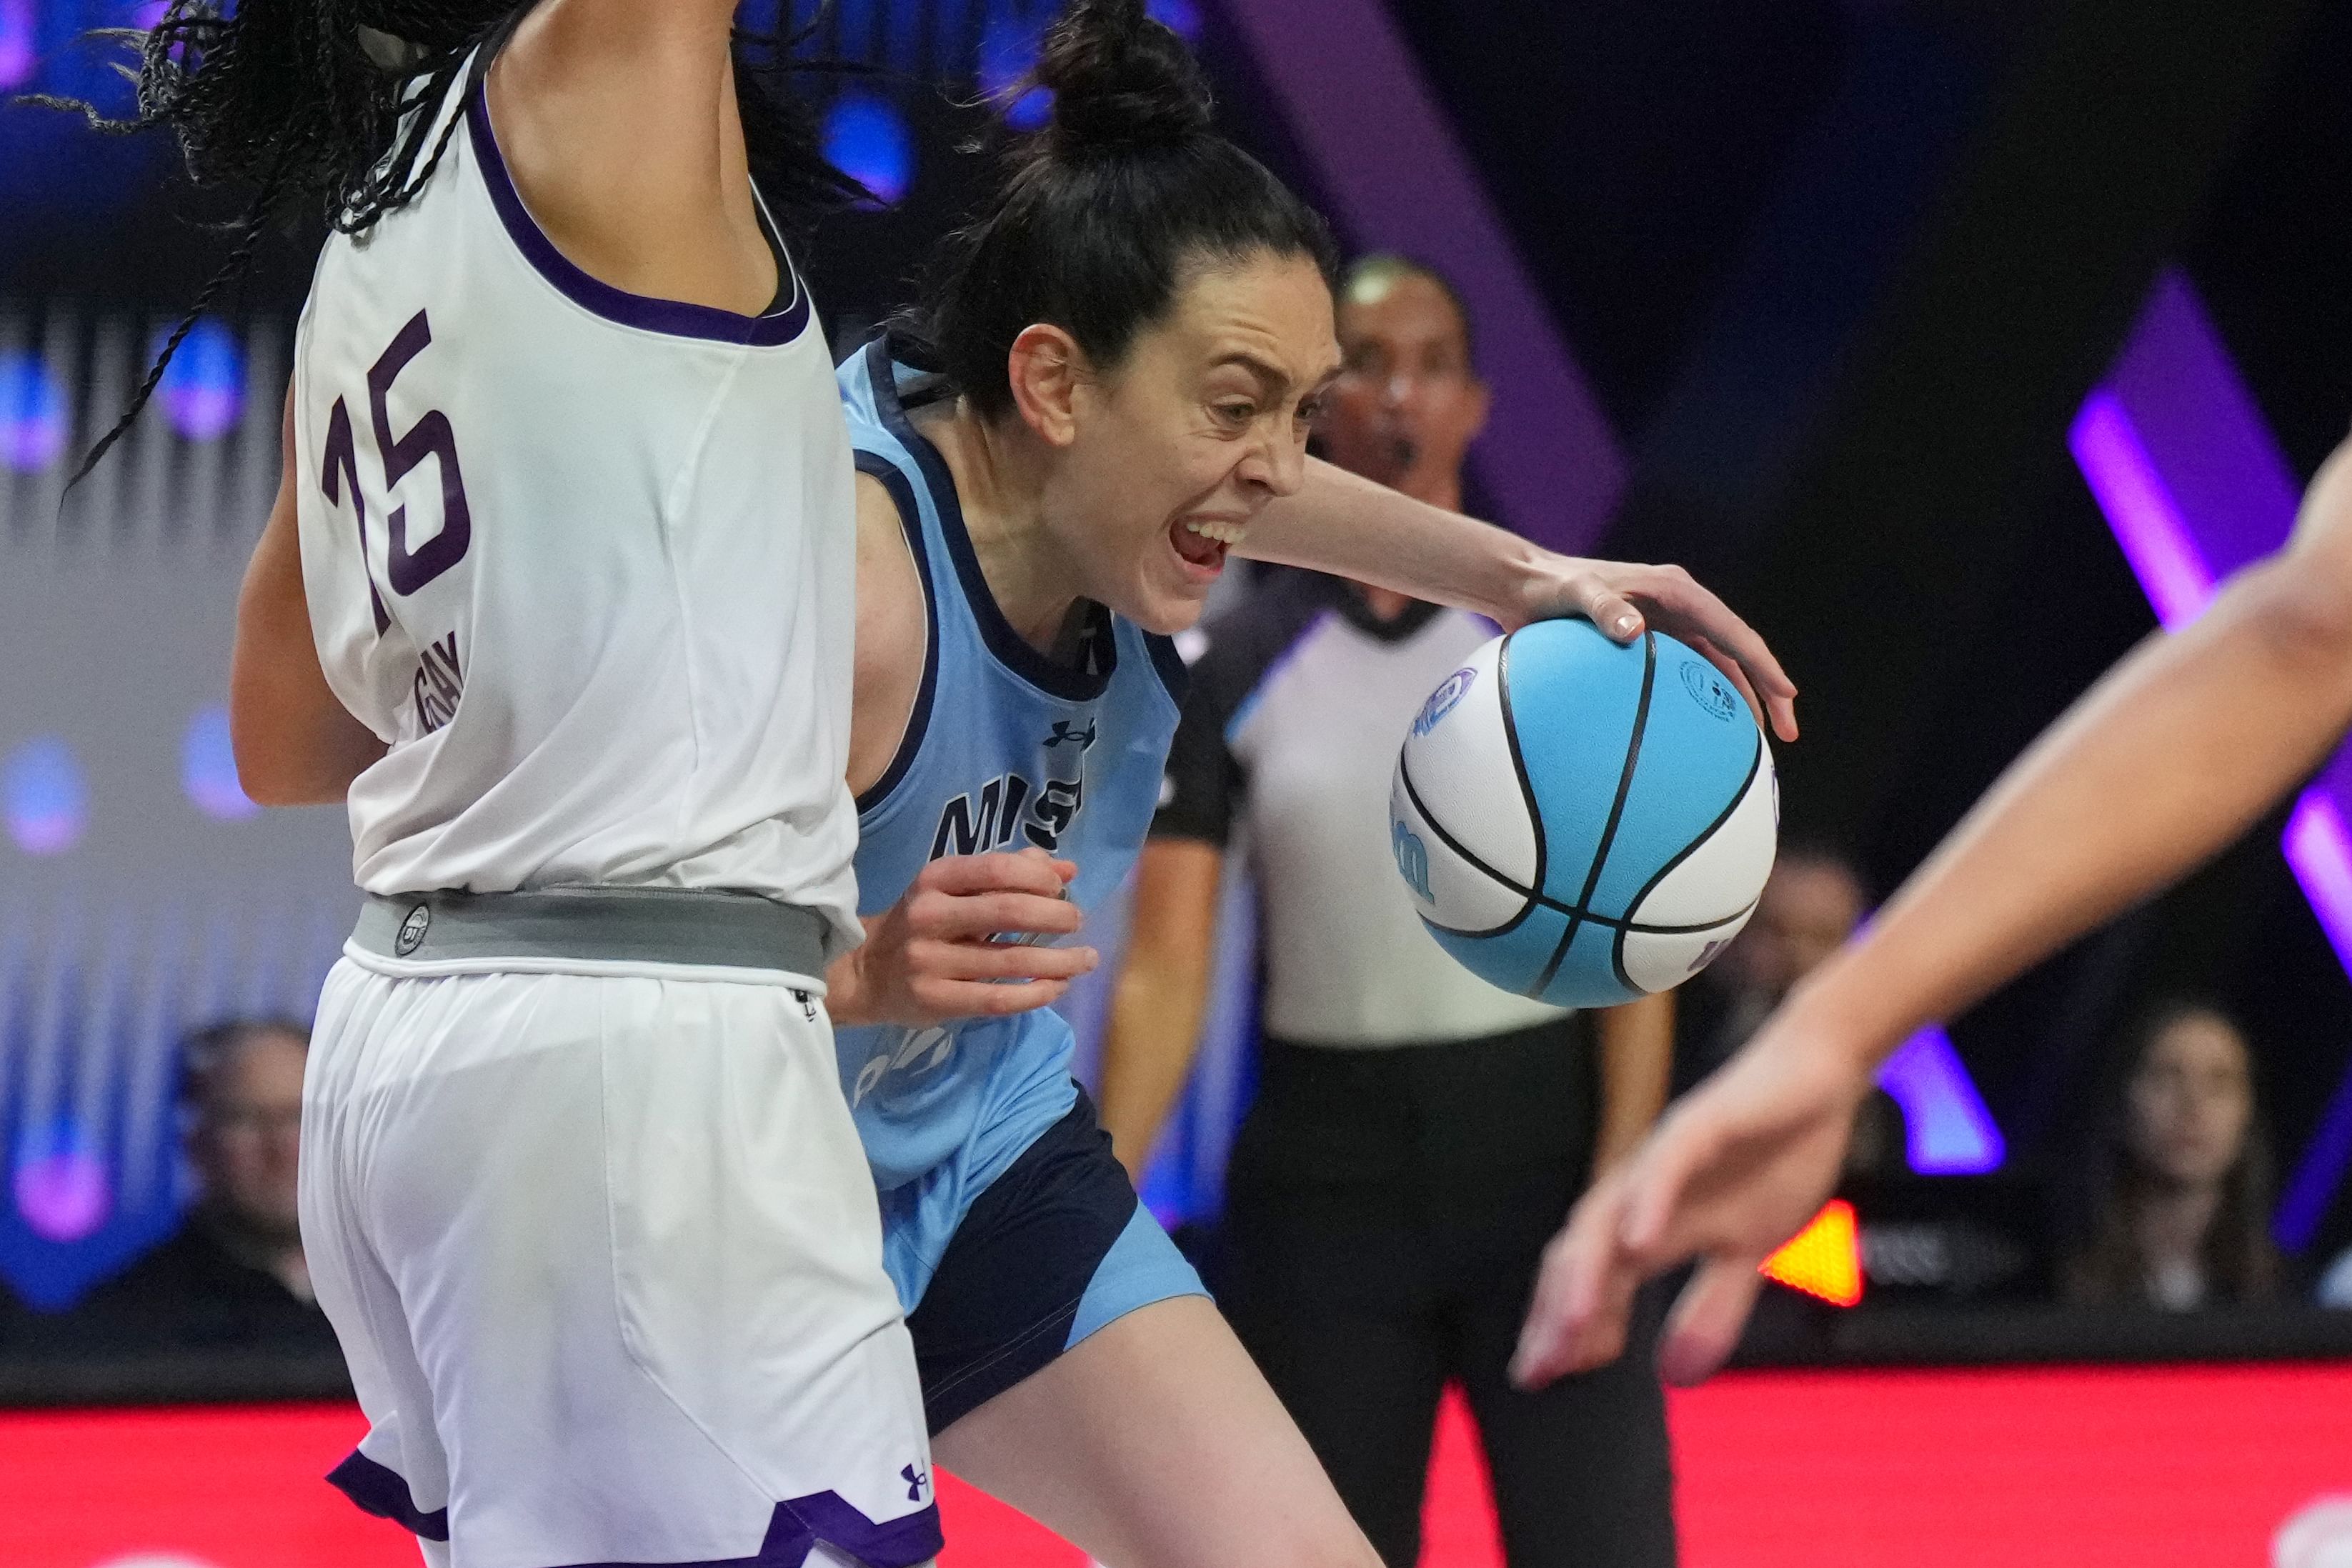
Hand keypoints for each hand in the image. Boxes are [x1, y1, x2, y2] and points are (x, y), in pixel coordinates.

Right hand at [827, 849, 1094, 1027]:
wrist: (867, 972)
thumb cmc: (924, 923)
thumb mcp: (955, 889)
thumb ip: (1009, 874)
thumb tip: (1067, 868)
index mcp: (935, 879)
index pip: (995, 868)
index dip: (1038, 877)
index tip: (1060, 888)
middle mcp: (929, 916)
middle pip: (1007, 912)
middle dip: (1055, 917)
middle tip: (1077, 921)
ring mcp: (930, 961)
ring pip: (1010, 961)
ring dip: (1059, 961)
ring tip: (1086, 959)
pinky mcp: (934, 1000)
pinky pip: (997, 1000)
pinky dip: (1035, 994)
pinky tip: (1057, 986)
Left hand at [1510, 1005, 1872, 1389]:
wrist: (1820, 1074)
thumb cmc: (1778, 1155)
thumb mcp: (1750, 1251)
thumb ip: (1710, 1307)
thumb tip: (1674, 1377)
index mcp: (1650, 1220)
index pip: (1593, 1281)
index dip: (1565, 1329)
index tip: (1537, 1379)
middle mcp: (1642, 1189)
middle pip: (1582, 1254)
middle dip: (1557, 1313)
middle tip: (1536, 1369)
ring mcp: (1666, 1155)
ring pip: (1609, 1213)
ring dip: (1587, 1270)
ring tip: (1571, 1325)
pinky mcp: (1703, 1121)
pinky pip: (1667, 1163)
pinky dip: (1649, 1200)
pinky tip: (1638, 1242)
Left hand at [1516, 558, 1799, 743]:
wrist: (1523, 585)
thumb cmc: (1550, 588)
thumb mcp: (1574, 594)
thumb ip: (1601, 608)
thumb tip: (1635, 631)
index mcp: (1674, 591)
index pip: (1731, 631)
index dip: (1763, 664)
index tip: (1788, 695)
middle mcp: (1679, 606)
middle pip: (1736, 652)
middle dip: (1767, 690)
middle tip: (1788, 733)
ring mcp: (1667, 625)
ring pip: (1717, 668)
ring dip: (1740, 701)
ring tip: (1760, 744)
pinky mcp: (1651, 643)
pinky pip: (1688, 676)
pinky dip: (1703, 702)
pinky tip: (1709, 736)